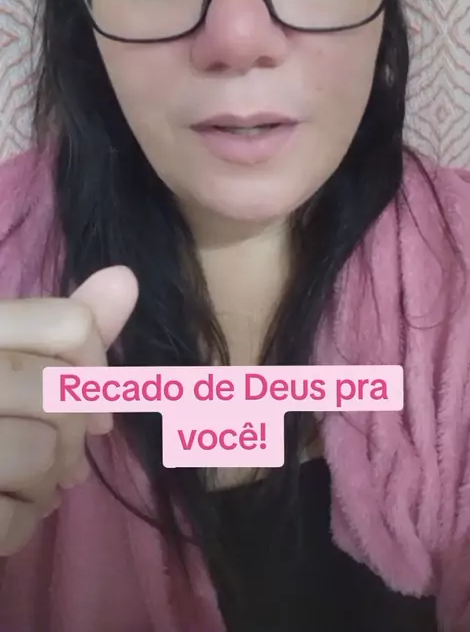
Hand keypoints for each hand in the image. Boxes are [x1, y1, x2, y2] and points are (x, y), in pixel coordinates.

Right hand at [0, 266, 137, 554]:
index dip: (99, 372)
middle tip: (59, 456)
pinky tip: (4, 510)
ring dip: (46, 481)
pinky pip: (10, 520)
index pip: (71, 324)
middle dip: (73, 435)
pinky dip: (20, 523)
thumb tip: (126, 277)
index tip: (96, 410)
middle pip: (60, 391)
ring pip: (39, 452)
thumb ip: (63, 328)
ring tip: (25, 481)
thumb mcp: (12, 358)